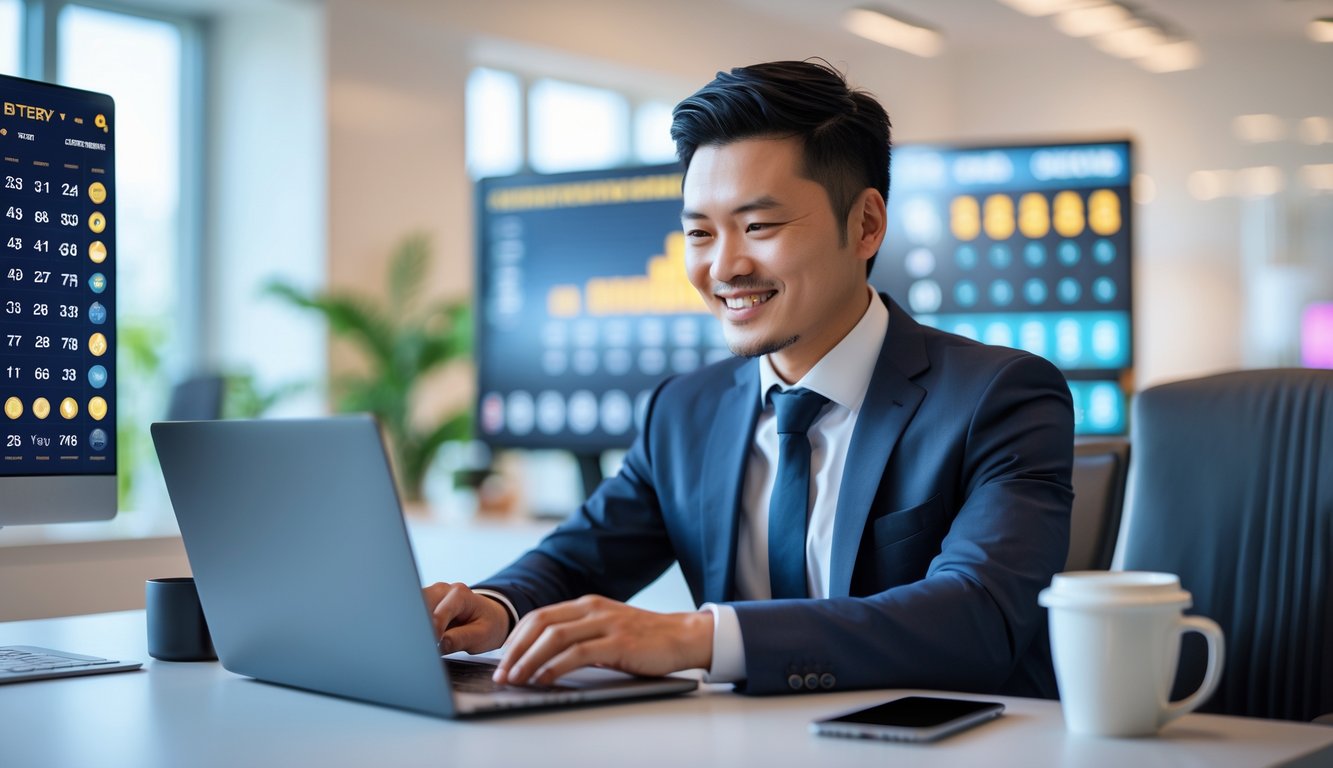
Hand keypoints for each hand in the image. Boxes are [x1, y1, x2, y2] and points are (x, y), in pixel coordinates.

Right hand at [422, 582, 510, 654]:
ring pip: (413, 608)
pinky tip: (420, 637)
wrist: (490, 616)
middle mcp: (443, 590)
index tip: (432, 648)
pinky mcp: (425, 603)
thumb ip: (460, 640)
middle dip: (420, 627)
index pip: (438, 614)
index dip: (432, 633)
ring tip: (421, 642)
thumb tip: (440, 645)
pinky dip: (415, 625)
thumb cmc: (488, 625)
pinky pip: (414, 612)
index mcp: (460, 594)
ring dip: (415, 625)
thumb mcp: (481, 636)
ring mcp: (432, 594)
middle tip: (422, 646)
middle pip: (420, 606)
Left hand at [494, 595, 712, 685]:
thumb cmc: (644, 639)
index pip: (539, 617)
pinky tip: (544, 679)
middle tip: (502, 673)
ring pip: (554, 637)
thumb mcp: (606, 630)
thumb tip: (545, 659)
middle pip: (540, 624)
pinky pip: (577, 653)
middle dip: (515, 650)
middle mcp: (592, 609)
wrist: (683, 636)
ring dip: (528, 660)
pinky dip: (555, 667)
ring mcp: (605, 623)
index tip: (503, 660)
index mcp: (586, 605)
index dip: (516, 638)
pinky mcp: (618, 642)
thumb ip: (580, 637)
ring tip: (516, 679)